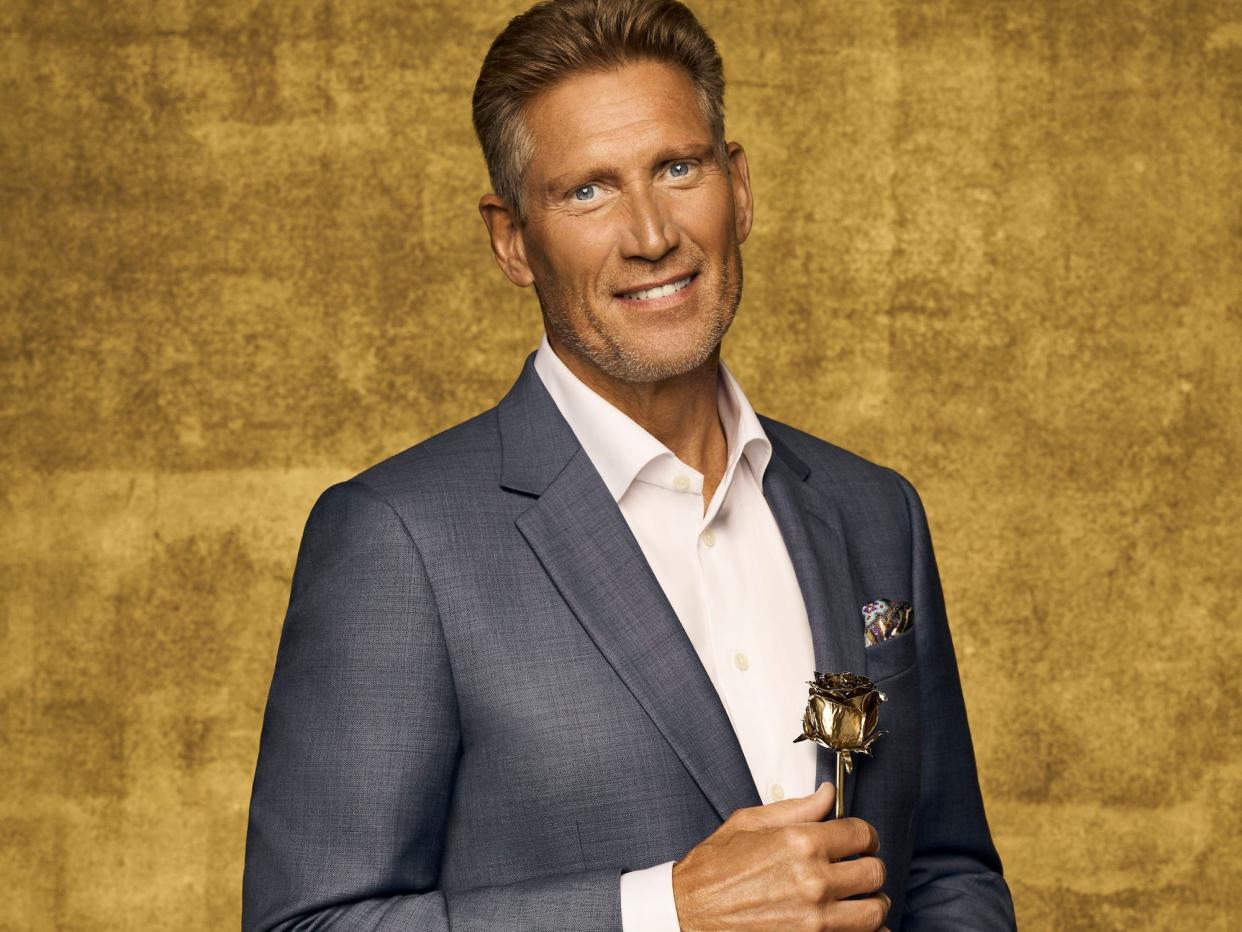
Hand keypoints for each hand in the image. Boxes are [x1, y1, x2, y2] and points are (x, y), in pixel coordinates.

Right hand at [671, 782, 889, 931]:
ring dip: (873, 901)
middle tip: (859, 866)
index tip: (860, 840)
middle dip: (870, 865)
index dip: (864, 835)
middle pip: (874, 872)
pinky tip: (853, 923)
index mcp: (800, 843)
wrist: (689, 913)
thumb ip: (796, 808)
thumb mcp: (750, 823)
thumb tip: (827, 794)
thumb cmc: (714, 869)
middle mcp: (814, 882)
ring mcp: (816, 920)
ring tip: (860, 897)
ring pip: (875, 911)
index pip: (862, 834)